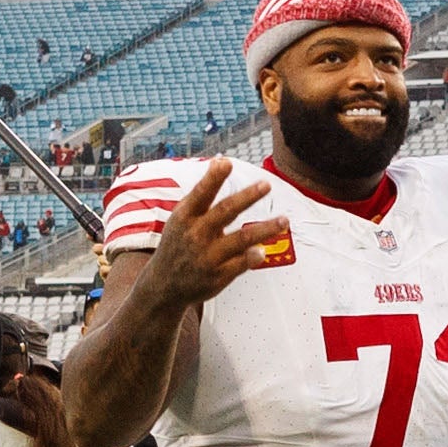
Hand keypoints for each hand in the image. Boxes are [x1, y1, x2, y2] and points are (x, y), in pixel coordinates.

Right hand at [139, 163, 287, 308]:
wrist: (164, 286)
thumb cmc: (178, 244)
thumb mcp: (181, 217)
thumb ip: (202, 193)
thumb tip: (221, 161)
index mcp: (185, 217)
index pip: (201, 194)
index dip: (213, 179)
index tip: (226, 163)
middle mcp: (196, 235)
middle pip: (225, 212)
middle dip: (247, 197)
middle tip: (266, 185)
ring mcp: (208, 257)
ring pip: (240, 240)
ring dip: (264, 229)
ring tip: (283, 220)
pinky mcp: (218, 276)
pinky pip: (240, 264)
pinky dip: (252, 257)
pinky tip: (263, 251)